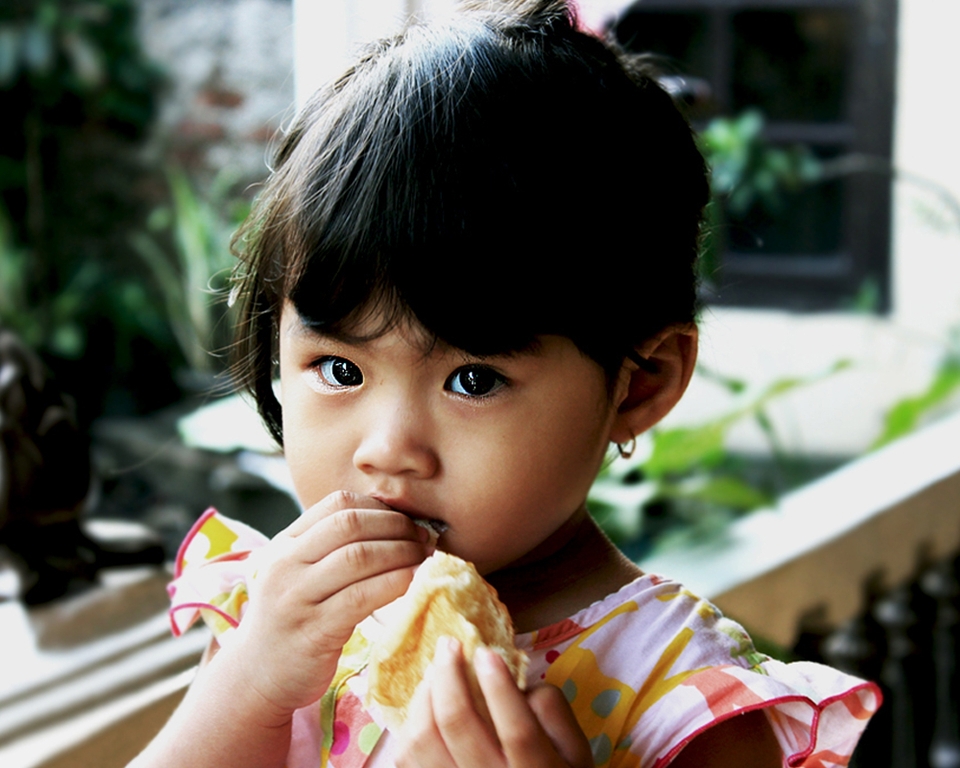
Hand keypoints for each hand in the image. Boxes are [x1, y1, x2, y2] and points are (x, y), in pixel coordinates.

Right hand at [220, 491, 432, 717]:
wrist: (257, 677)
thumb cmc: (292, 620)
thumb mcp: (298, 574)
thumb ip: (330, 548)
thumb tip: (395, 522)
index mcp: (284, 544)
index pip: (336, 504)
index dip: (379, 507)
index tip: (407, 520)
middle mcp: (285, 565)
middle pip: (350, 524)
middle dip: (396, 526)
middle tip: (423, 537)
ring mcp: (297, 597)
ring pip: (359, 557)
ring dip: (402, 552)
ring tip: (423, 557)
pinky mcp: (314, 630)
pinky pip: (362, 596)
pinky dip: (395, 582)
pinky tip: (414, 581)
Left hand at [395, 638, 593, 767]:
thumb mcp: (574, 750)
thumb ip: (553, 711)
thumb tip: (516, 679)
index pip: (517, 730)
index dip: (499, 687)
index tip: (485, 651)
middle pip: (459, 725)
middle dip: (449, 675)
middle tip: (449, 644)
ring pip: (423, 740)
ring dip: (424, 695)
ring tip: (434, 670)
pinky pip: (407, 756)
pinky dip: (411, 722)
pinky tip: (424, 702)